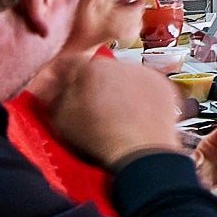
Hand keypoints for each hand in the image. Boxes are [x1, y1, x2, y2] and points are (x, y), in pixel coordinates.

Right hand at [34, 46, 188, 169]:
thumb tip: (53, 87)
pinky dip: (142, 97)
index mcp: (90, 68)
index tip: (63, 87)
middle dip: (94, 84)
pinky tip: (136, 116)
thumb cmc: (99, 140)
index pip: (70, 63)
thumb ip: (54, 96)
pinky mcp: (164, 85)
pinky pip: (147, 86)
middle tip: (92, 107)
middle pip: (100, 69)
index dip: (64, 76)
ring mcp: (145, 73)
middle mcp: (119, 64)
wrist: (141, 153)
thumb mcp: (61, 120)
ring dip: (120, 89)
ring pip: (125, 76)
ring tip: (117, 116)